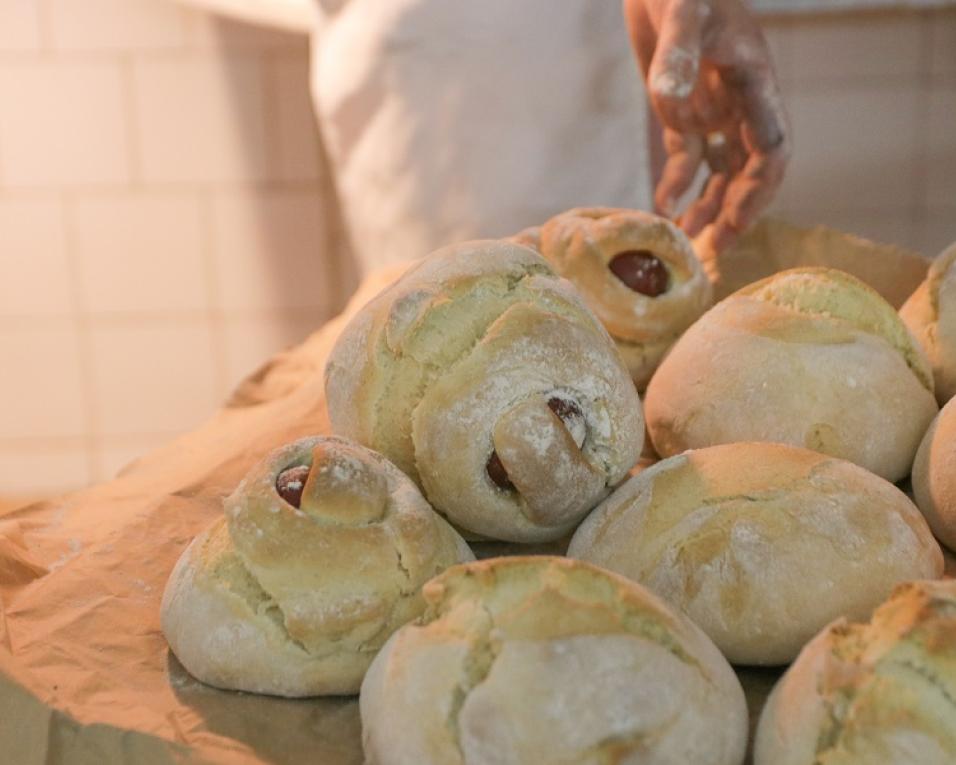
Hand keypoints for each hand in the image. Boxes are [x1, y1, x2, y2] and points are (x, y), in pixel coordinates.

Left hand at [624, 0, 790, 250]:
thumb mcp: (682, 13)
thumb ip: (677, 54)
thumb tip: (670, 98)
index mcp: (755, 84)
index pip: (771, 149)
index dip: (758, 189)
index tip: (735, 220)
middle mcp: (740, 103)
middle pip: (749, 171)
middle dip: (735, 210)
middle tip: (715, 248)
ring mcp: (713, 109)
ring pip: (720, 171)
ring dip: (709, 206)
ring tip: (690, 240)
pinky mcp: (682, 111)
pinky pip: (686, 158)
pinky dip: (677, 184)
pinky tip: (662, 207)